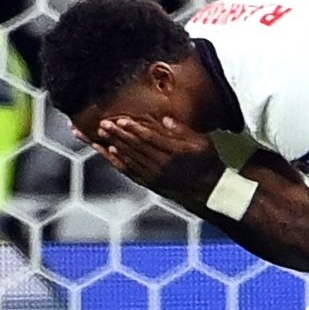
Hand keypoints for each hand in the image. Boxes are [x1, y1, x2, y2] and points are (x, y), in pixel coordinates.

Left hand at [90, 115, 223, 203]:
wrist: (208, 190)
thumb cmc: (206, 162)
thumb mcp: (202, 142)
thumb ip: (182, 130)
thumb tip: (165, 119)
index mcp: (175, 153)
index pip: (150, 139)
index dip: (134, 129)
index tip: (121, 120)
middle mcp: (162, 165)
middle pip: (135, 147)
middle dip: (117, 135)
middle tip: (103, 124)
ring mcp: (154, 175)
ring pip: (129, 158)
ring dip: (113, 145)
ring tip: (100, 134)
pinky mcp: (149, 183)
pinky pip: (129, 171)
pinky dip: (117, 161)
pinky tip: (108, 152)